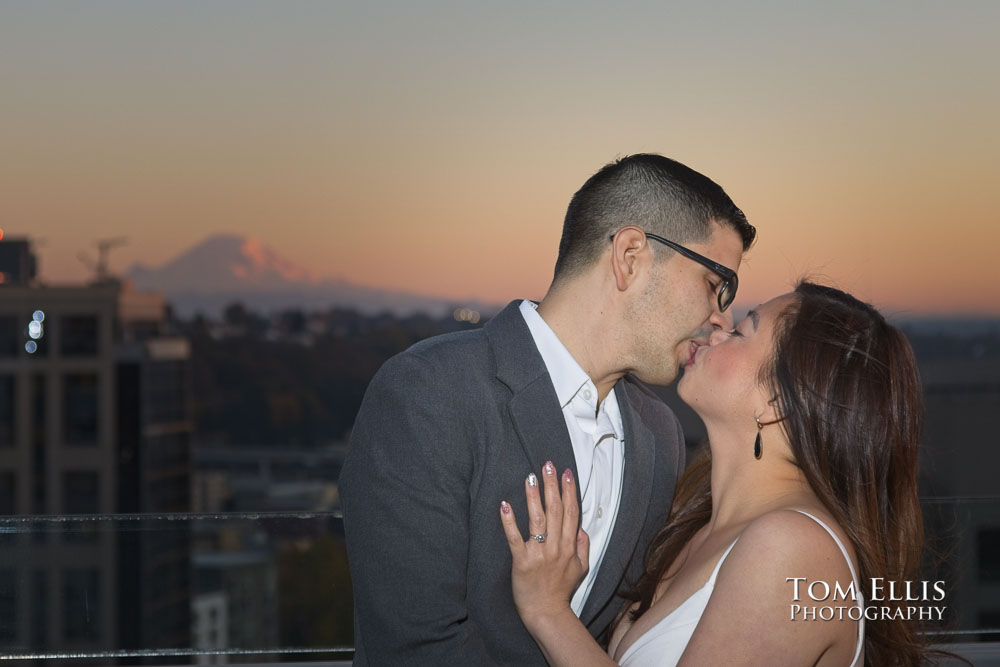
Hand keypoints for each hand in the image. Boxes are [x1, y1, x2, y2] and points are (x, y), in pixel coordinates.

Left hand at [500, 461, 589, 630]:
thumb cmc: (561, 590)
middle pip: (555, 510)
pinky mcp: (521, 560)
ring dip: (533, 496)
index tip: (566, 473)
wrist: (546, 612)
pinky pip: (514, 537)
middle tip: (547, 465)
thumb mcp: (581, 568)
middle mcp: (556, 546)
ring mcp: (538, 553)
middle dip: (552, 485)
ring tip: (530, 477)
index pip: (570, 512)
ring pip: (537, 519)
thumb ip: (582, 545)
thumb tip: (580, 526)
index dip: (569, 491)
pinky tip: (505, 505)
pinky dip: (509, 521)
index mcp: (570, 546)